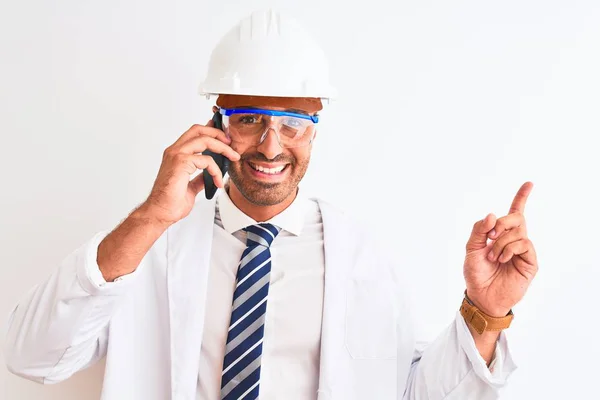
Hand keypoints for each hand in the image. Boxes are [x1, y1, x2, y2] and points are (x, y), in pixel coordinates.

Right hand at [140, 122, 239, 225]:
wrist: (161, 212)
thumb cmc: (170, 202)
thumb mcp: (191, 187)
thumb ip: (199, 178)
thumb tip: (208, 175)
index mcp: (175, 154)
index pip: (194, 134)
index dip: (210, 131)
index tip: (224, 137)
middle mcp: (174, 151)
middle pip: (198, 130)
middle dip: (218, 133)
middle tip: (231, 143)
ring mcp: (176, 155)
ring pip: (204, 140)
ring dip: (222, 147)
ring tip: (233, 157)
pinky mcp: (181, 162)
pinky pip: (206, 160)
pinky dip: (216, 170)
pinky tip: (218, 182)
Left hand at [463, 182, 537, 316]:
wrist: (481, 295)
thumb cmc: (476, 273)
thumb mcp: (471, 248)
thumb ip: (479, 230)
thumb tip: (492, 214)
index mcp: (500, 234)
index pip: (514, 212)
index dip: (521, 197)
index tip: (529, 183)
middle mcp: (514, 239)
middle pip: (516, 217)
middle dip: (502, 223)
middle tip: (490, 236)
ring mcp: (523, 250)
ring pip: (518, 231)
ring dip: (501, 242)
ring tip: (493, 257)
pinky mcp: (530, 262)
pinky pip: (524, 244)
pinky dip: (509, 249)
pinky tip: (502, 259)